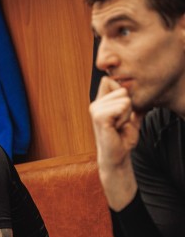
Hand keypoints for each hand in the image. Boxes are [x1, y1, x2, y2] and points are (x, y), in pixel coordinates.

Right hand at [89, 76, 141, 209]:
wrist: (118, 155)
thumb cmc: (123, 138)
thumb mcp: (130, 117)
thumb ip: (133, 103)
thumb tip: (140, 90)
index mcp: (100, 102)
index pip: (109, 80)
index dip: (122, 92)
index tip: (121, 111)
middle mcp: (95, 104)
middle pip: (122, 89)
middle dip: (128, 106)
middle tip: (120, 122)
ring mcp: (95, 110)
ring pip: (124, 99)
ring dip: (126, 114)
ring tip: (118, 126)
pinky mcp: (99, 117)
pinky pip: (121, 108)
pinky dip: (124, 118)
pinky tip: (116, 128)